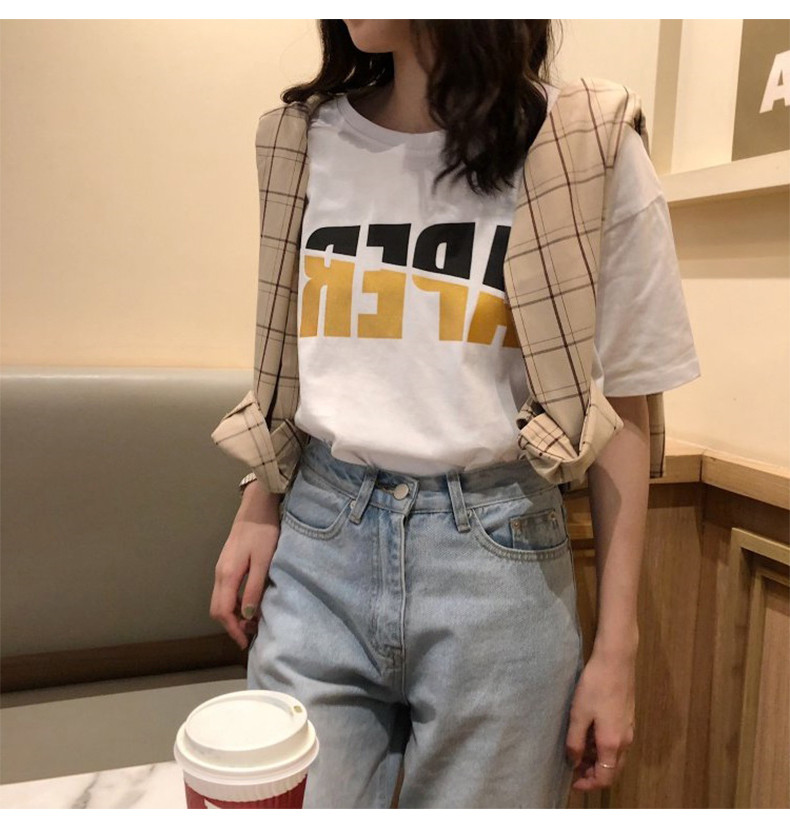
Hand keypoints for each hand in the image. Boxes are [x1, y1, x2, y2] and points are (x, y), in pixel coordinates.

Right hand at [210, 483, 281, 649]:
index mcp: (228, 575)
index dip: (233, 629)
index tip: (245, 642)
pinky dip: (235, 602)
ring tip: (253, 621)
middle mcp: (220, 573)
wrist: (257, 506)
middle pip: (217, 608)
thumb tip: (247, 614)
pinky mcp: (228, 562)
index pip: (222, 611)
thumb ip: (254, 588)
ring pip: (221, 599)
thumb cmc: (264, 532)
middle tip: (251, 634)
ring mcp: (222, 567)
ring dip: (233, 614)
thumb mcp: (264, 561)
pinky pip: (226, 590)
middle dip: (232, 625)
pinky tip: (249, 602)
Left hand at [565, 649, 635, 790]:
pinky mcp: (627, 717)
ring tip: (577, 750)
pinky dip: (603, 747)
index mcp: (612, 743)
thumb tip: (574, 762)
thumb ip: (575, 741)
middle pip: (612, 770)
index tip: (572, 782)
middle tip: (573, 768)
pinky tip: (588, 734)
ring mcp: (628, 728)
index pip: (605, 778)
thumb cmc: (595, 686)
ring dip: (598, 760)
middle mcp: (625, 740)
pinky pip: (616, 742)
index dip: (588, 785)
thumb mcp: (579, 714)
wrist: (616, 660)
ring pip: (615, 756)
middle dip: (593, 774)